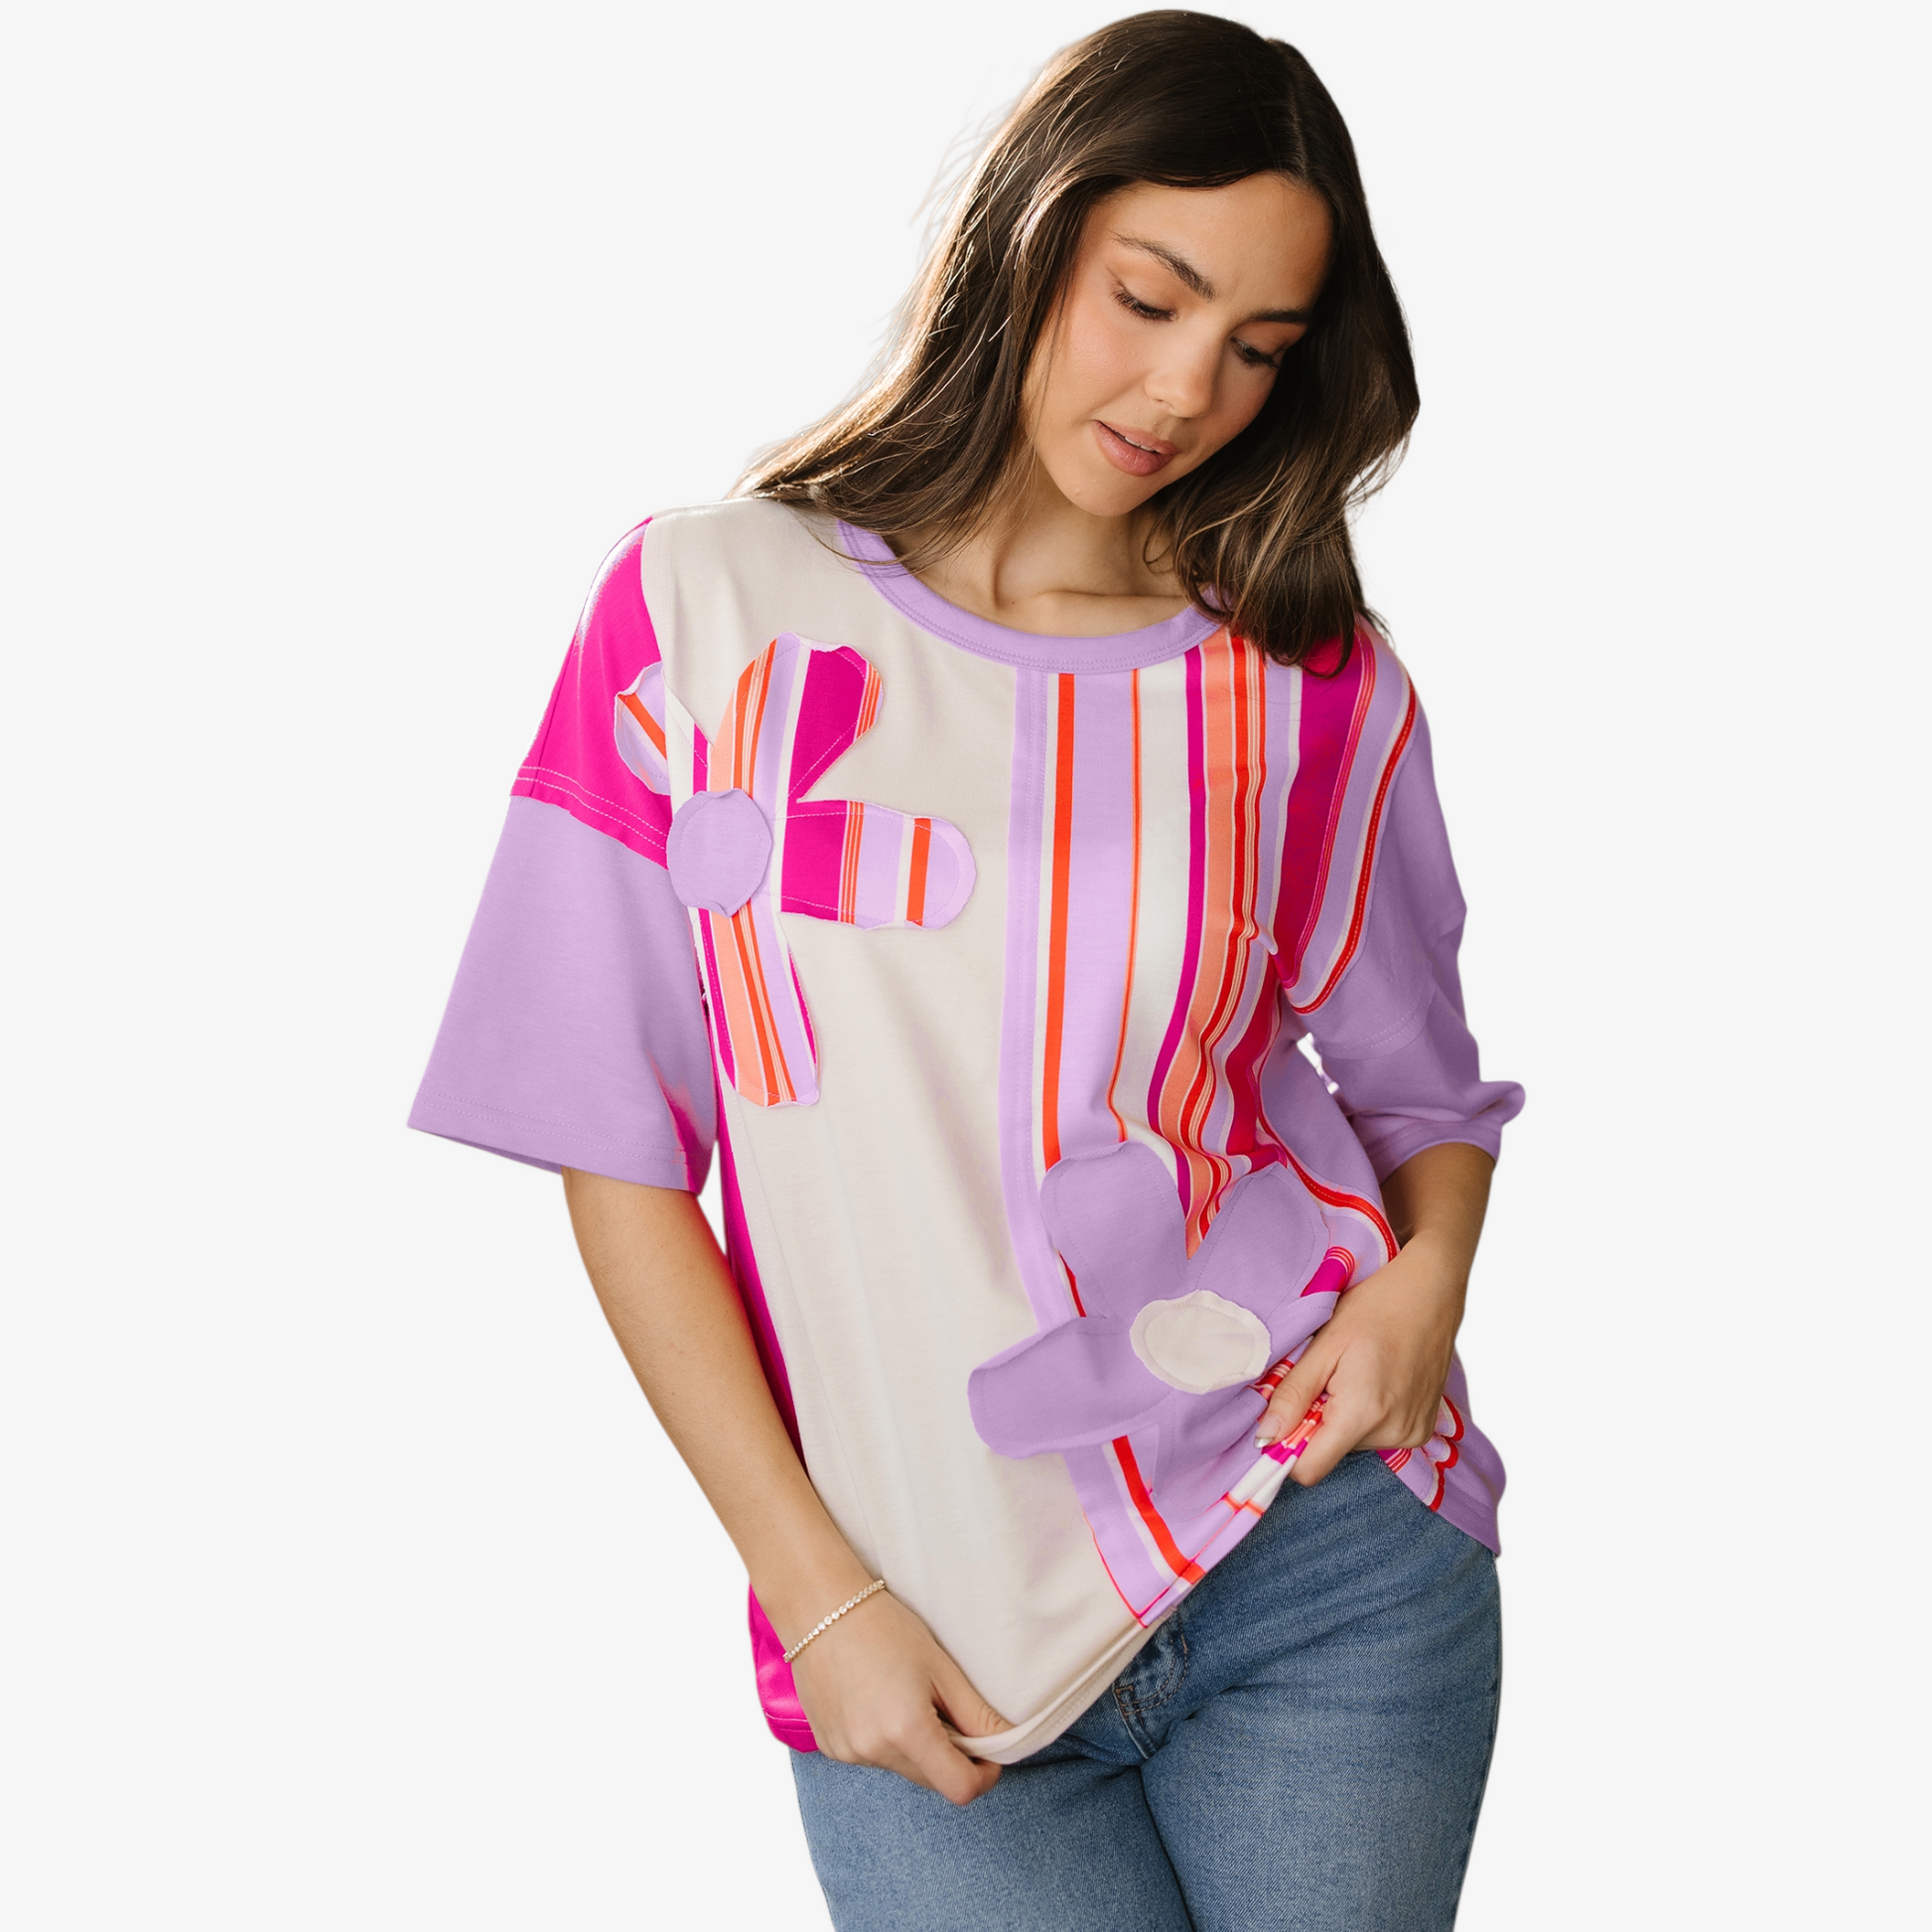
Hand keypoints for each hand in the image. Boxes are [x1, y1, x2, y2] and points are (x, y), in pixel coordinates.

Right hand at [789, 1589, 1010, 1804]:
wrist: (819, 1609)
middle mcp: (874, 1751)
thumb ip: (976, 1713)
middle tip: (947, 1711)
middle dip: (949, 1757)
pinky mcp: (829, 1748)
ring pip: (902, 1769)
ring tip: (905, 1697)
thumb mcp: (940, 1666)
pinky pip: (873, 1758)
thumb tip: (1007, 1742)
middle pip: (931, 1780)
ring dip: (915, 1748)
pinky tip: (876, 1700)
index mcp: (907, 1731)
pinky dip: (885, 1741)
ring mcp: (847, 1753)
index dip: (983, 1776)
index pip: (960, 1789)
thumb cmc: (884, 1627)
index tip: (988, 1753)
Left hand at [1255, 1230, 1465, 1486]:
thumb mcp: (1324, 1345)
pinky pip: (1379, 1437)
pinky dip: (1369, 1416)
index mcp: (1363, 1414)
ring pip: (1353, 1444)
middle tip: (1328, 1377)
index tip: (1283, 1420)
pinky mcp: (1424, 1430)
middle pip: (1331, 1452)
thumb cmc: (1375, 1309)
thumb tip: (1264, 1437)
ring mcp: (1413, 1434)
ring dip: (1344, 1416)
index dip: (1287, 1450)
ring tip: (1355, 1374)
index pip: (1311, 1469)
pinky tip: (1376, 1381)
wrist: (1430, 1293)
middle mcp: (1393, 1433)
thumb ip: (1293, 1394)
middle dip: (1319, 1421)